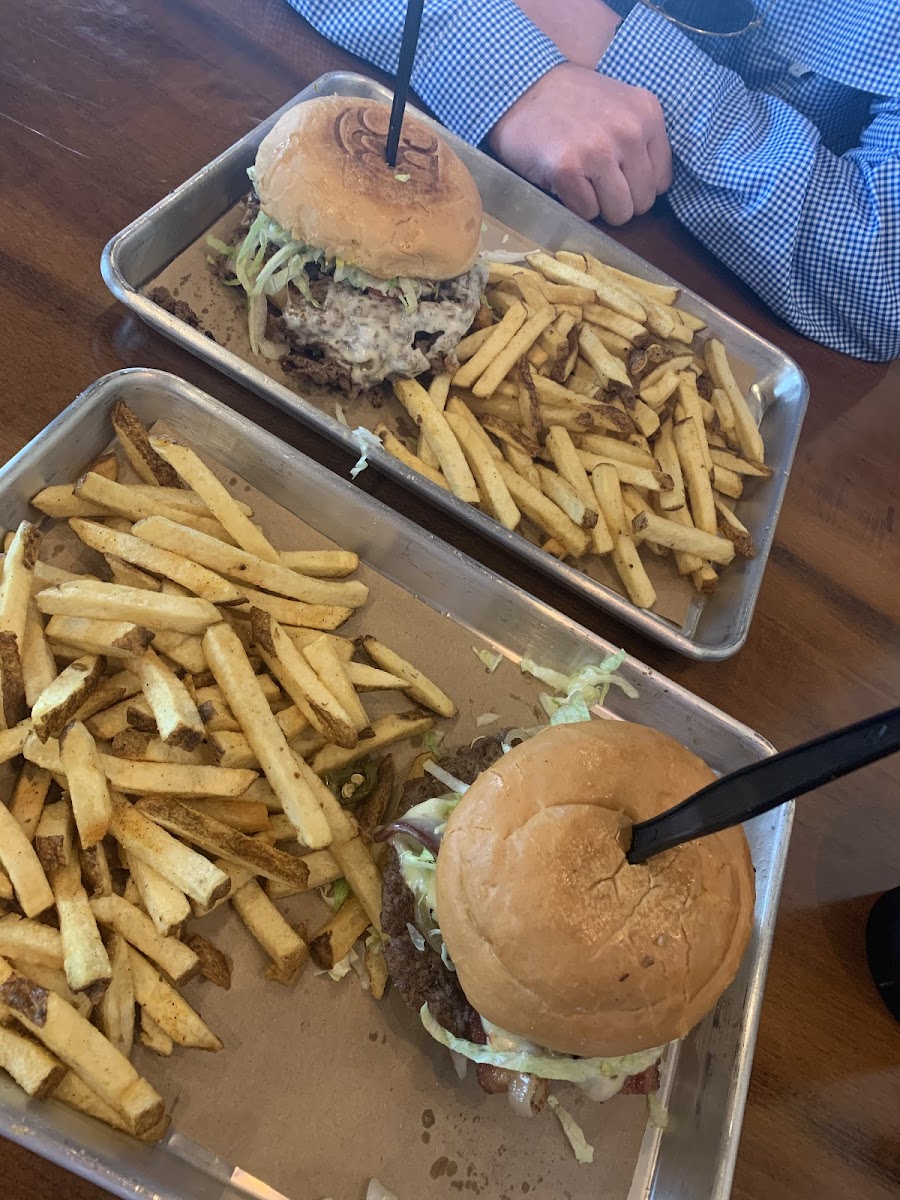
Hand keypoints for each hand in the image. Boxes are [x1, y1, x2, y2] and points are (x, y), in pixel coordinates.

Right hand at [488, 63, 672, 225]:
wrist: (523, 88)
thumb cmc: (572, 102)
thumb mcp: (621, 105)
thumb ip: (642, 139)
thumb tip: (652, 188)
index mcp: (648, 114)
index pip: (662, 181)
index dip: (638, 186)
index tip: (618, 175)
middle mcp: (629, 131)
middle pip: (642, 202)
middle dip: (619, 200)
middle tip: (597, 182)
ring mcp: (599, 151)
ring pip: (618, 214)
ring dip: (598, 206)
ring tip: (582, 181)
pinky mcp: (568, 169)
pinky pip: (587, 213)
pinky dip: (574, 205)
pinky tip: (563, 179)